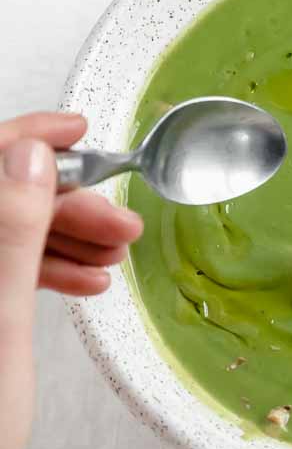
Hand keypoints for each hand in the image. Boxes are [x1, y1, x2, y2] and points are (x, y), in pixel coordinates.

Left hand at [0, 113, 141, 448]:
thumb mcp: (2, 317)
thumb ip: (12, 230)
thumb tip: (29, 154)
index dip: (27, 136)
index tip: (79, 131)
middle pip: (2, 198)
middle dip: (65, 202)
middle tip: (122, 223)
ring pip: (9, 234)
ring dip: (65, 236)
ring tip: (117, 255)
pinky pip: (7, 269)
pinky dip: (49, 269)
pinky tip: (90, 280)